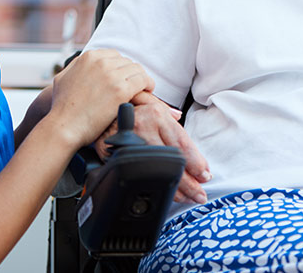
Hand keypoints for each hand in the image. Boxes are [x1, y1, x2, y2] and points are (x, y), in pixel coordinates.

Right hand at [48, 49, 153, 148]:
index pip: (114, 55)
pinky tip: (147, 91)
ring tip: (143, 88)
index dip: (121, 67)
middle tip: (134, 85)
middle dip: (131, 74)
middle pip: (127, 62)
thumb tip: (83, 63)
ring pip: (137, 70)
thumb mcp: (62, 77)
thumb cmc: (61, 108)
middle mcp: (101, 62)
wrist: (64, 126)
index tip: (123, 77)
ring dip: (141, 79)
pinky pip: (143, 81)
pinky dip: (148, 85)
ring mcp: (112, 75)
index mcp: (89, 57)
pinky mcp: (121, 90)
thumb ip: (75, 67)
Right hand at [95, 91, 211, 203]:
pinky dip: (155, 186)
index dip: (197, 163)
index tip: (205, 175)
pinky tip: (165, 193)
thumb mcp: (149, 105)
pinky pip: (141, 176)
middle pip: (173, 161)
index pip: (182, 144)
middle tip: (200, 194)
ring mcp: (131, 142)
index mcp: (157, 114)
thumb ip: (167, 115)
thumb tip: (179, 117)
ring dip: (175, 189)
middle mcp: (145, 127)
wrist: (97, 117)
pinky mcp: (119, 156)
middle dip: (190, 182)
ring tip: (188, 197)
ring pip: (158, 172)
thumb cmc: (127, 112)